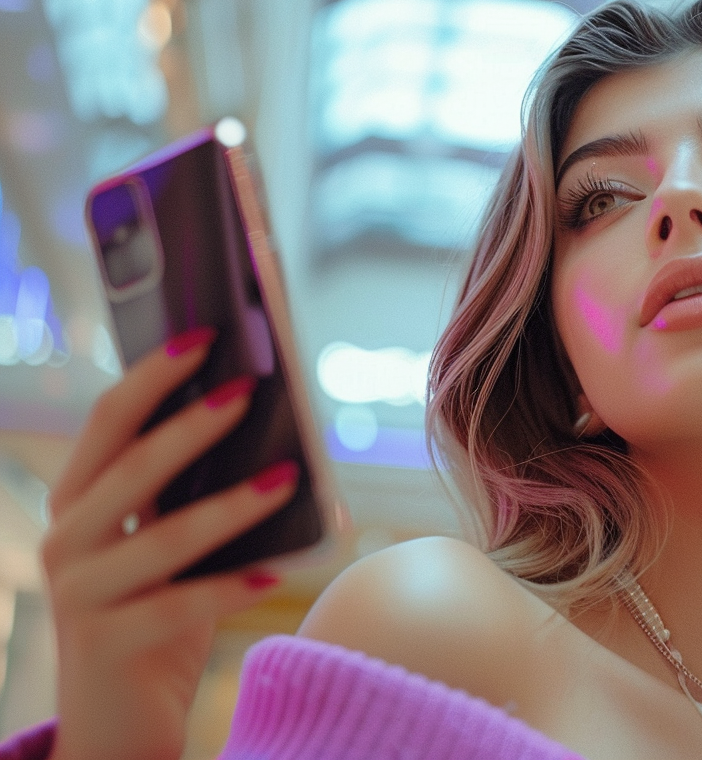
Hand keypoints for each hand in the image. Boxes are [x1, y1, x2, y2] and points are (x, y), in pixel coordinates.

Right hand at [40, 329, 298, 759]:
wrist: (120, 715)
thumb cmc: (159, 610)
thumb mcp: (172, 543)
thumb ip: (195, 491)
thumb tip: (273, 428)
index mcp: (80, 499)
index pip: (107, 422)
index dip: (151, 375)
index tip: (202, 334)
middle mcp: (68, 540)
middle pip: (128, 469)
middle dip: (190, 427)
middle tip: (247, 392)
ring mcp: (80, 595)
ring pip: (160, 539)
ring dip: (228, 507)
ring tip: (286, 478)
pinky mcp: (106, 646)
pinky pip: (177, 607)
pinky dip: (230, 588)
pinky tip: (276, 573)